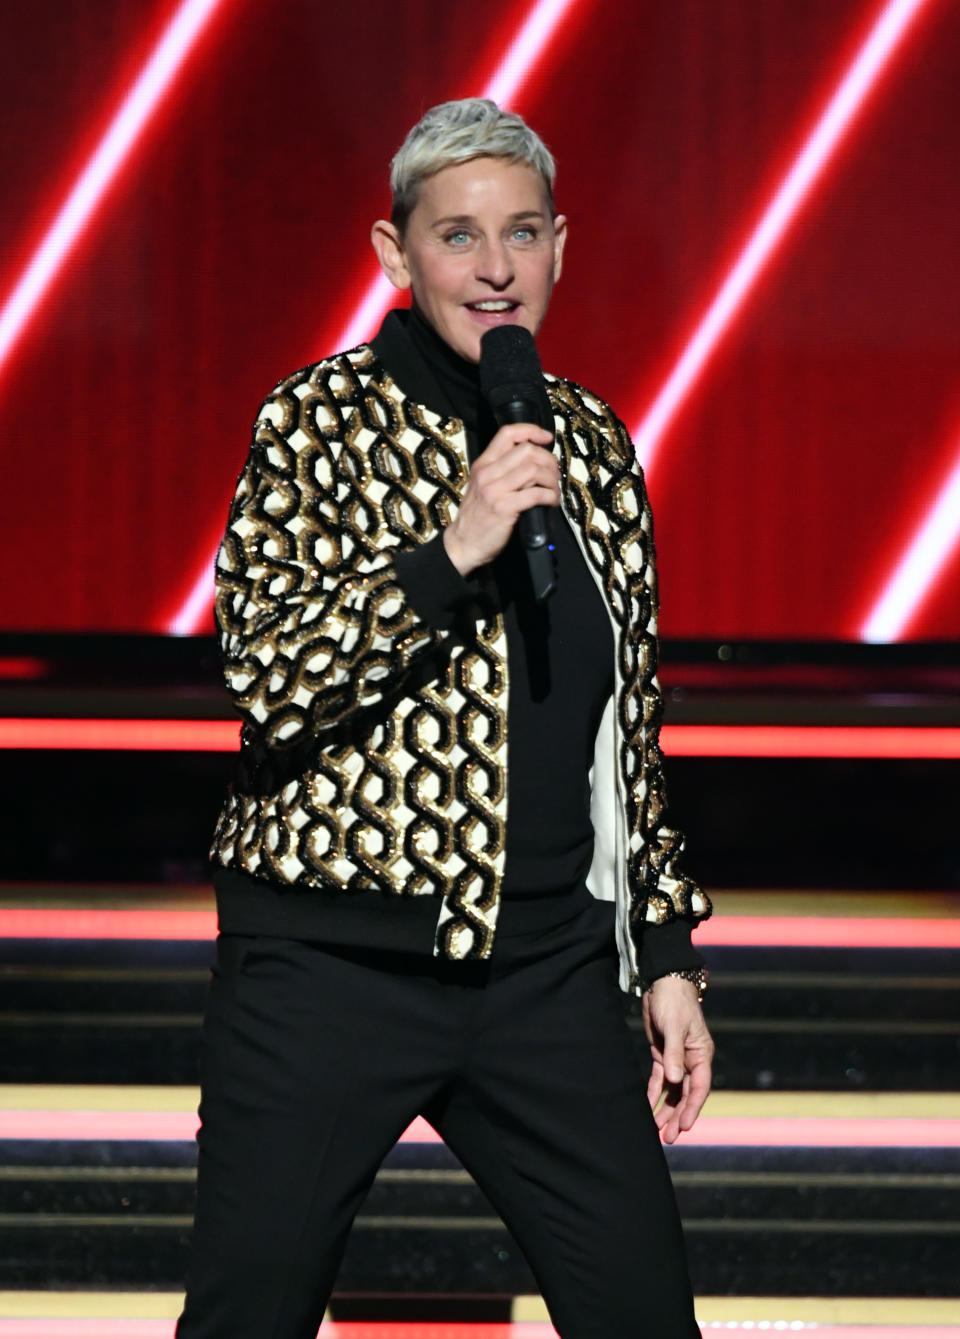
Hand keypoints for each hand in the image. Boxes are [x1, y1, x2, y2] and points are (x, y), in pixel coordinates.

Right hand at [443, 422, 558, 575]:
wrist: (463, 544)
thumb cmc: (477, 518)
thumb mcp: (482, 486)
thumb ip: (501, 470)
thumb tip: (533, 460)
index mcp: (483, 464)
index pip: (508, 433)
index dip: (532, 431)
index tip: (547, 438)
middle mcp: (487, 474)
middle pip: (527, 450)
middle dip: (549, 460)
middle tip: (554, 473)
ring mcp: (494, 490)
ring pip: (534, 470)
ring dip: (552, 480)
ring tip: (553, 490)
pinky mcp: (504, 508)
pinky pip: (536, 494)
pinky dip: (550, 496)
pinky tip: (550, 502)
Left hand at [642, 976, 713, 1143]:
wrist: (663, 983)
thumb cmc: (674, 1002)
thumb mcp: (674, 1027)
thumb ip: (675, 1054)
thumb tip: (675, 1080)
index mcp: (701, 1055)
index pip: (699, 1087)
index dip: (692, 1108)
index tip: (685, 1126)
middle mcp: (691, 1061)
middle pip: (686, 1094)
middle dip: (678, 1116)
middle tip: (669, 1138)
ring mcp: (677, 1059)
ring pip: (673, 1091)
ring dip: (666, 1110)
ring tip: (658, 1131)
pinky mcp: (662, 1054)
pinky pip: (660, 1080)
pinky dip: (654, 1094)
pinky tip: (648, 1108)